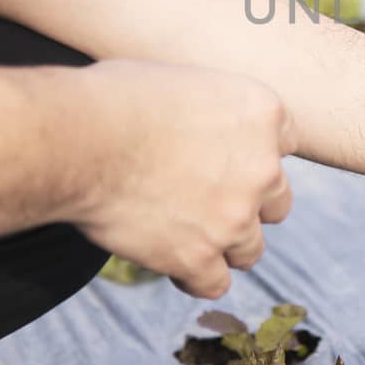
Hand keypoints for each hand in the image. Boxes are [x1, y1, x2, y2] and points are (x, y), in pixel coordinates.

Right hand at [66, 59, 296, 298]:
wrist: (79, 140)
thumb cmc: (114, 99)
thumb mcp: (181, 81)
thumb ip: (209, 110)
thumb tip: (199, 126)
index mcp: (261, 113)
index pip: (285, 143)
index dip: (252, 155)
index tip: (225, 159)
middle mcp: (262, 167)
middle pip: (276, 200)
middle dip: (246, 203)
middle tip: (204, 199)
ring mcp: (234, 217)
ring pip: (250, 249)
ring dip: (223, 244)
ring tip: (184, 234)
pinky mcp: (199, 256)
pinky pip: (214, 283)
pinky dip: (194, 276)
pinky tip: (168, 261)